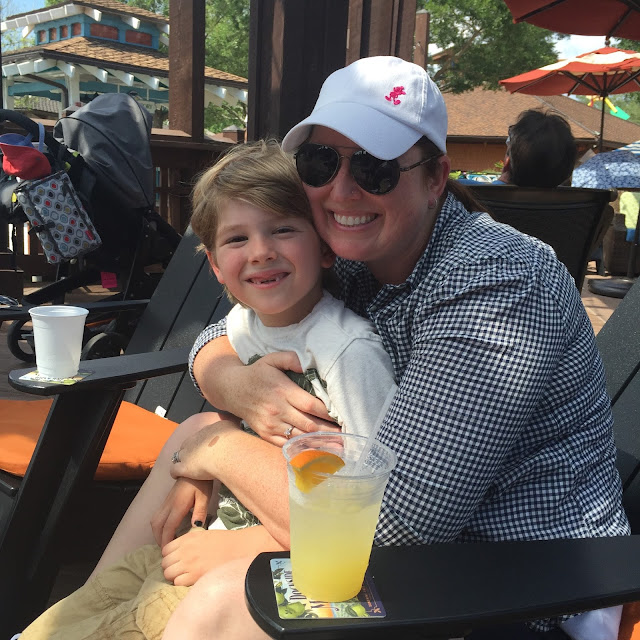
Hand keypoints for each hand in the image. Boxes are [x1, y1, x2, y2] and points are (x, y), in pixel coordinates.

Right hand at [151, 477, 214, 548]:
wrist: (193, 468)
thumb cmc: (201, 482)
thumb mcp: (204, 497)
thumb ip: (200, 511)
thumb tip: (195, 527)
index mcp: (178, 505)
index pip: (168, 526)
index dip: (167, 540)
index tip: (168, 551)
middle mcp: (168, 504)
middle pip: (156, 525)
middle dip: (159, 539)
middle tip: (167, 549)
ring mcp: (166, 502)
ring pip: (154, 520)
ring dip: (157, 532)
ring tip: (167, 541)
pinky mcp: (166, 500)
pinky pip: (157, 515)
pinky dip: (159, 526)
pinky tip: (168, 530)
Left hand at [161, 525, 285, 586]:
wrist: (240, 548)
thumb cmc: (225, 542)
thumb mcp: (203, 535)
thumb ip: (188, 542)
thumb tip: (178, 552)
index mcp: (187, 538)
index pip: (165, 549)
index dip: (169, 556)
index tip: (175, 559)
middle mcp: (185, 550)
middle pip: (165, 563)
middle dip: (169, 567)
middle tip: (179, 569)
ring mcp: (189, 564)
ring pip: (168, 574)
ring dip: (174, 576)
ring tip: (184, 576)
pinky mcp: (195, 576)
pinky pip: (177, 583)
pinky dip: (181, 583)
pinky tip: (190, 580)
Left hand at [170, 419, 240, 480]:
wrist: (226, 452)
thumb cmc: (234, 442)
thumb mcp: (234, 428)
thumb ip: (232, 428)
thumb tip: (236, 426)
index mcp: (208, 430)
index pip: (202, 435)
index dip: (203, 442)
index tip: (208, 448)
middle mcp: (195, 439)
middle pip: (188, 443)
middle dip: (190, 449)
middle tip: (197, 458)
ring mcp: (188, 453)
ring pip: (179, 455)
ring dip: (181, 460)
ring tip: (185, 467)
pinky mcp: (184, 467)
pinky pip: (174, 469)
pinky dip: (175, 472)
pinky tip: (177, 476)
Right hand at [230, 351, 337, 444]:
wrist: (231, 389)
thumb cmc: (257, 373)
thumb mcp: (272, 359)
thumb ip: (291, 359)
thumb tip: (308, 364)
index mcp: (282, 391)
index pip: (311, 405)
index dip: (328, 413)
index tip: (343, 416)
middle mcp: (277, 410)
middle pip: (309, 424)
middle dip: (330, 431)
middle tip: (347, 434)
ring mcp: (271, 424)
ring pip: (300, 437)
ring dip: (320, 442)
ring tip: (338, 445)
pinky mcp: (266, 434)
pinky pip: (287, 445)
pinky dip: (303, 448)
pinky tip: (317, 450)